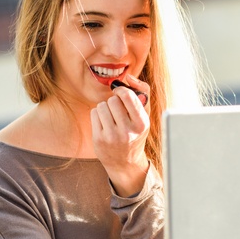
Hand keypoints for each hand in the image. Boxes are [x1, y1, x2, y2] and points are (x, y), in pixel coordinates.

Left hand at [91, 74, 150, 196]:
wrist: (126, 162)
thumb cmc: (136, 133)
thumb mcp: (145, 115)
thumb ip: (142, 92)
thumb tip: (129, 76)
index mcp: (141, 123)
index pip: (127, 96)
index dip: (121, 90)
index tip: (120, 93)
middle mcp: (127, 131)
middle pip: (113, 100)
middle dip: (114, 101)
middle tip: (117, 110)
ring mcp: (112, 136)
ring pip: (102, 105)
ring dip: (105, 107)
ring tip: (111, 117)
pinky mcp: (99, 139)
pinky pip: (94, 113)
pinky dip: (98, 115)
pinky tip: (104, 123)